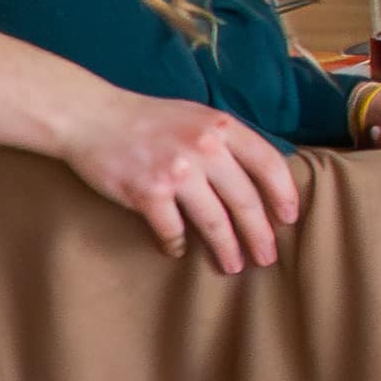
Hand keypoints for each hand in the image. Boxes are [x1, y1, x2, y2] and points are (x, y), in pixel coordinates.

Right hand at [77, 95, 303, 270]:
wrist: (90, 116)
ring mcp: (177, 171)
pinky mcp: (148, 192)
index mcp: (221, 127)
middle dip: (260, 234)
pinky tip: (178, 250)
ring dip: (227, 248)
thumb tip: (260, 176)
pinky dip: (177, 245)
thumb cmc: (147, 119)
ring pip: (214, 221)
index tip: (289, 218)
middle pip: (245, 200)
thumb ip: (227, 140)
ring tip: (233, 265)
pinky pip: (173, 230)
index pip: (268, 162)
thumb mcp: (196, 115)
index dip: (283, 194)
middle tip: (267, 257)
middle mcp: (204, 147)